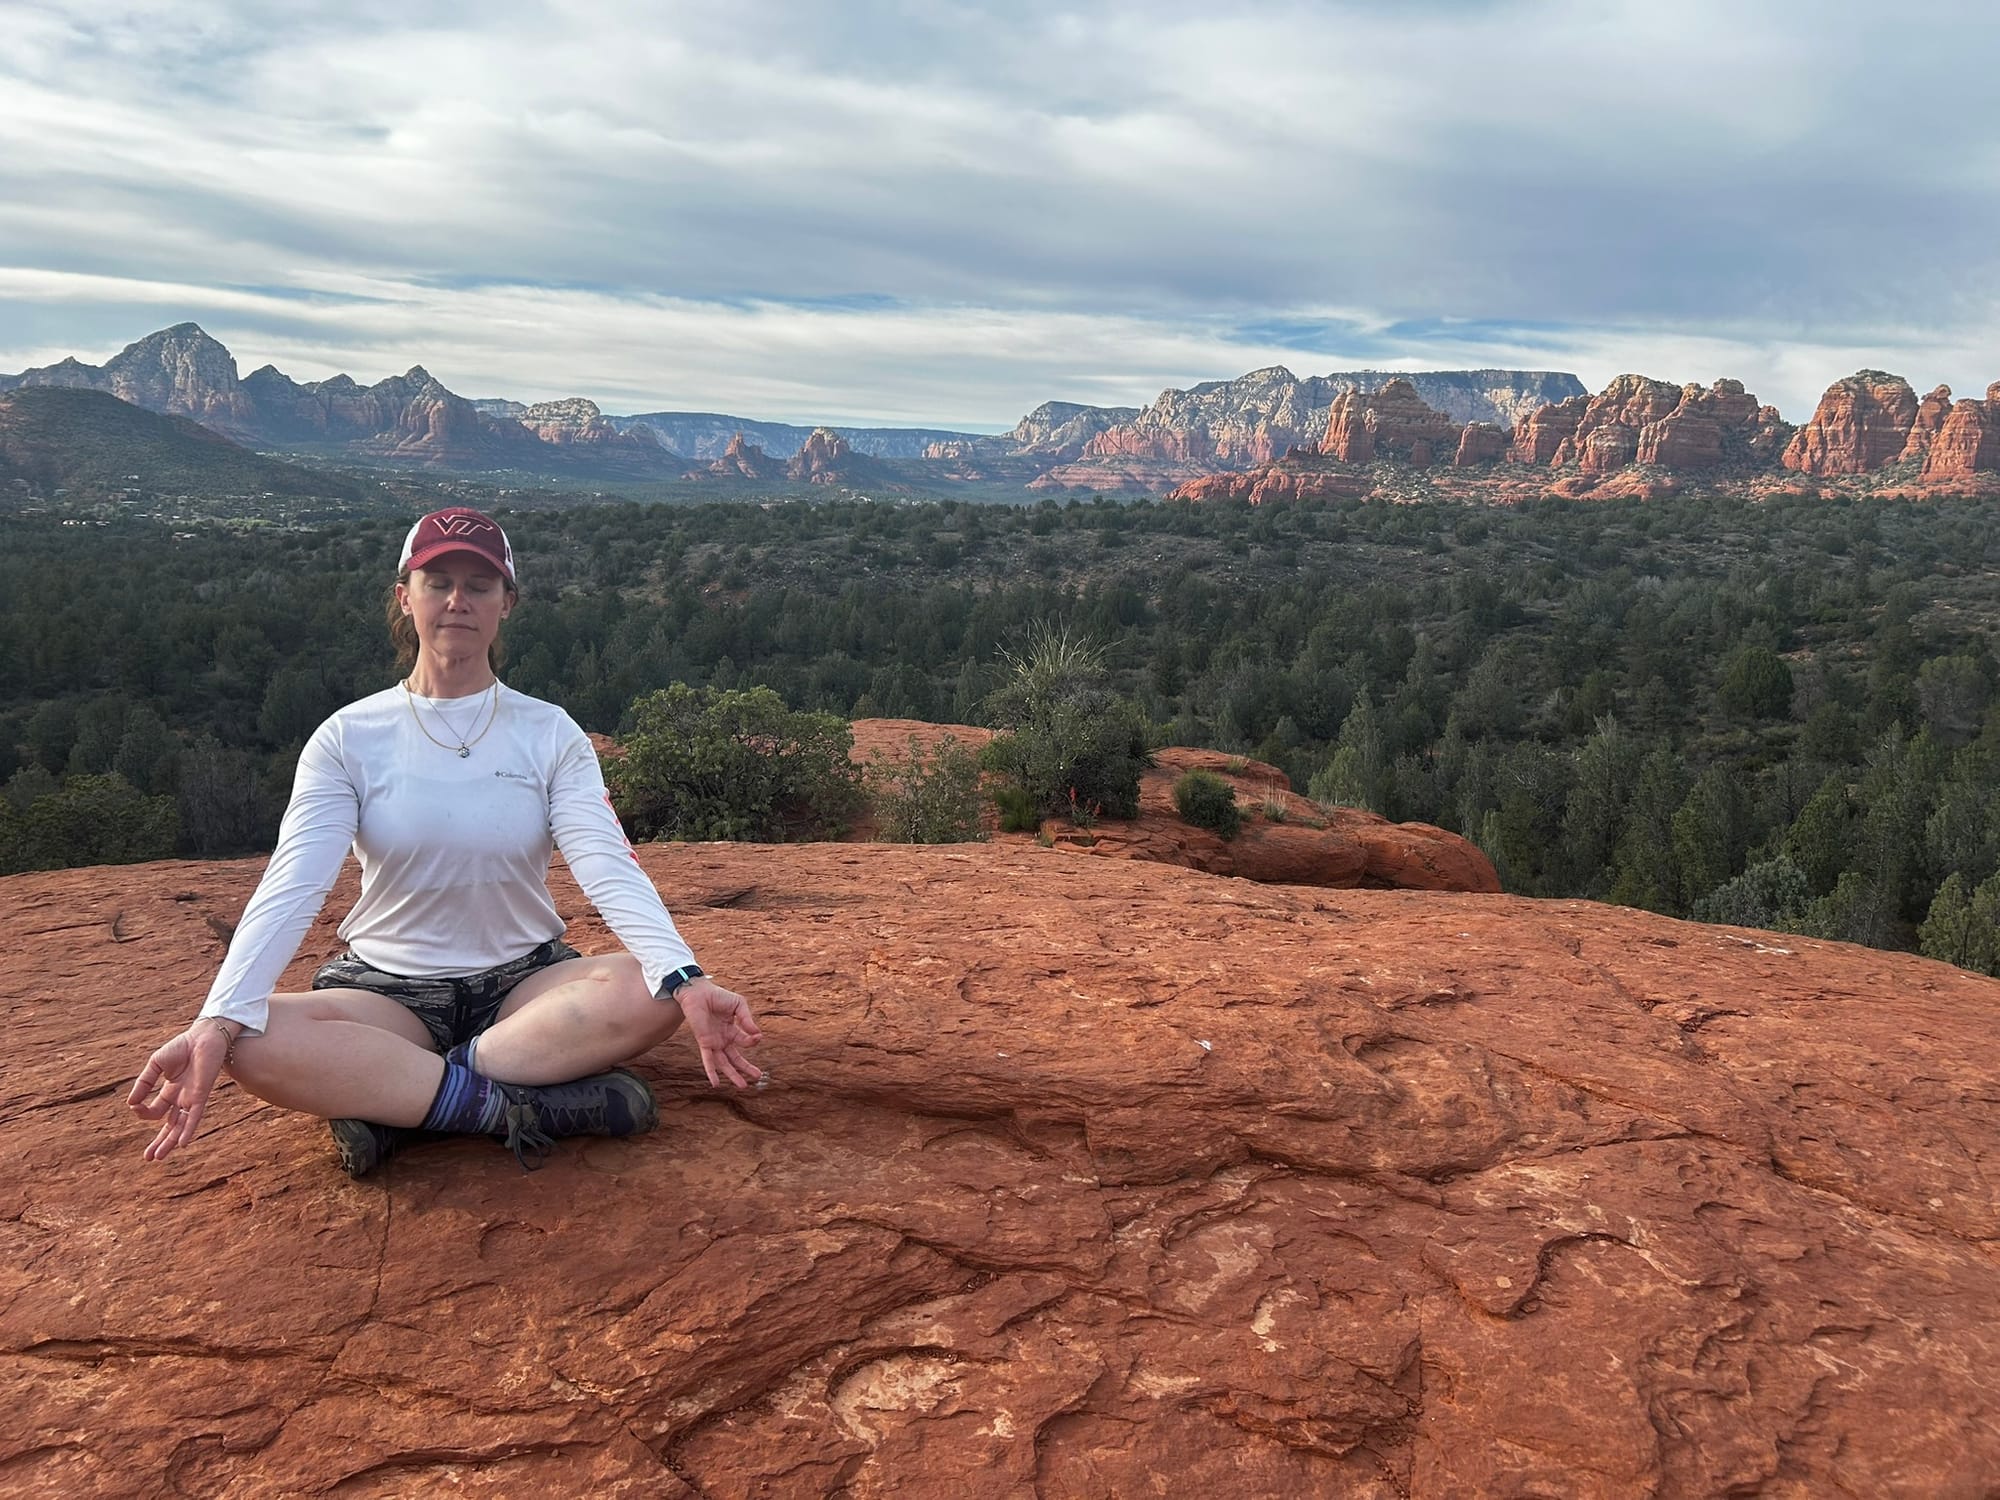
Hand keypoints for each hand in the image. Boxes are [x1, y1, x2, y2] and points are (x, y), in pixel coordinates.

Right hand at [127, 1023, 231, 1161]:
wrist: (203, 1037)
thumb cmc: (182, 1046)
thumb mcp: (155, 1064)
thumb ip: (144, 1083)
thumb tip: (131, 1104)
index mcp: (170, 1090)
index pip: (155, 1110)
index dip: (142, 1112)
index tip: (135, 1107)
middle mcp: (181, 1097)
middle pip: (169, 1125)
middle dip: (159, 1142)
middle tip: (148, 1158)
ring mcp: (192, 1098)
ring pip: (180, 1126)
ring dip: (169, 1142)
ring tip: (158, 1157)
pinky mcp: (201, 1095)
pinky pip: (194, 1116)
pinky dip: (187, 1130)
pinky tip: (181, 1144)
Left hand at [675, 977, 762, 1087]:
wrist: (698, 993)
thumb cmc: (717, 996)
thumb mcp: (738, 1005)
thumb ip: (747, 1019)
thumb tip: (757, 1034)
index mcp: (732, 1030)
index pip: (745, 1041)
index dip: (753, 1040)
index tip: (757, 1037)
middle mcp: (723, 1039)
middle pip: (736, 1058)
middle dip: (746, 1068)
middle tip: (758, 1076)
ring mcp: (714, 1042)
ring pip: (724, 1063)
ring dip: (733, 1075)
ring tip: (743, 1086)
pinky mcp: (705, 1042)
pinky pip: (708, 1060)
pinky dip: (712, 1072)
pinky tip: (716, 1083)